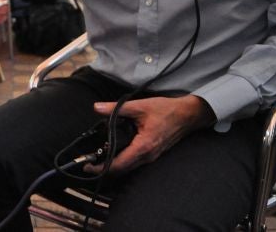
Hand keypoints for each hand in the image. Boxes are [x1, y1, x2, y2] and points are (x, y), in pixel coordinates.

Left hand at [84, 94, 214, 175]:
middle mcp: (147, 156)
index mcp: (143, 146)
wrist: (187, 115)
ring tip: (98, 160)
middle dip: (104, 169)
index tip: (88, 166)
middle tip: (88, 164)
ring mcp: (151, 157)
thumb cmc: (166, 110)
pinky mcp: (152, 154)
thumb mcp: (139, 106)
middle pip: (122, 170)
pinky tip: (114, 154)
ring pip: (128, 168)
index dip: (101, 167)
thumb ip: (116, 108)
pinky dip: (122, 162)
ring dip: (113, 166)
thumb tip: (97, 108)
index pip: (119, 164)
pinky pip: (134, 163)